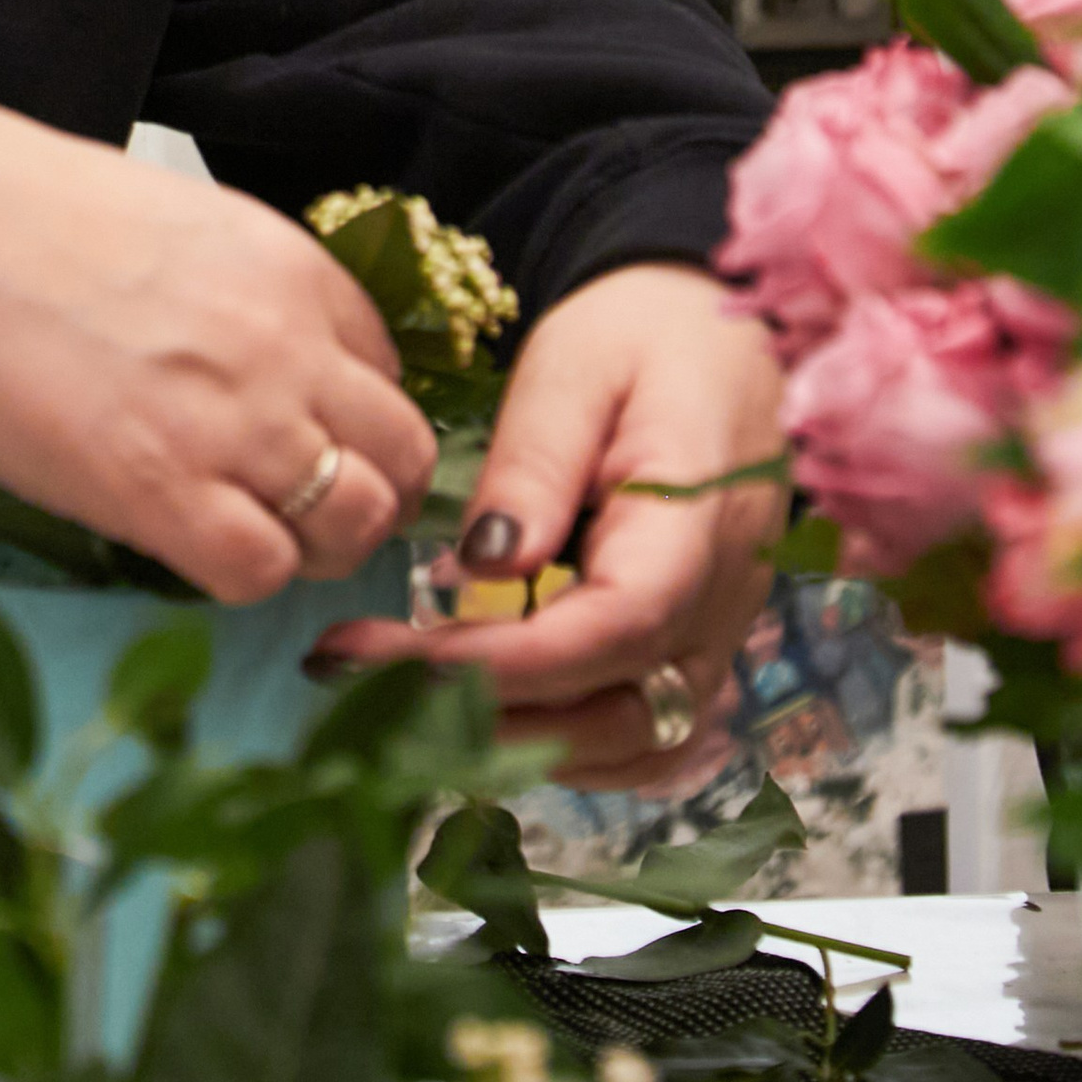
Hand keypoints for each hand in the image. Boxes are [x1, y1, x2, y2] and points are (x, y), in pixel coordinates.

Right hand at [0, 104, 437, 602]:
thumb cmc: (36, 219)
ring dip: (322, 542)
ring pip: (355, 522)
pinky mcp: (164, 496)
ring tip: (258, 531)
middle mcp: (289, 350)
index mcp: (294, 273)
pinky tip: (197, 542)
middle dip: (375, 490)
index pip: (389, 370)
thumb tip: (268, 364)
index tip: (320, 434)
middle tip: (315, 504)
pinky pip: (261, 571)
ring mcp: (234, 427)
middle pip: (401, 453)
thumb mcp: (185, 225)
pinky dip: (248, 572)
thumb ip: (249, 297)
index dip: (358, 416)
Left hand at [316, 262, 786, 787]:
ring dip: (520, 744)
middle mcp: (722, 602)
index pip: (618, 625)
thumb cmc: (642, 335)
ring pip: (634, 746)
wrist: (717, 337)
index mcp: (696, 518)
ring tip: (397, 693)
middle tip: (359, 672)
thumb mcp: (574, 367)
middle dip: (488, 718)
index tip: (405, 657)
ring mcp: (716, 637)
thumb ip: (535, 465)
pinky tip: (477, 703)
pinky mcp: (692, 648)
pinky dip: (563, 741)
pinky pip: (643, 734)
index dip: (512, 662)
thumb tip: (484, 566)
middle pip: (622, 715)